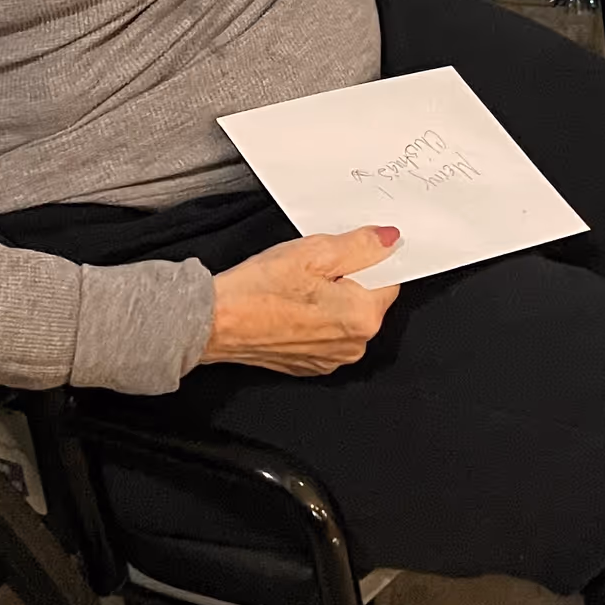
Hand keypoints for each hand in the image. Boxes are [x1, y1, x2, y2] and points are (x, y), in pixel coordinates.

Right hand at [201, 227, 401, 374]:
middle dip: (348, 279)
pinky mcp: (309, 364)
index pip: (388, 279)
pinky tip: (290, 304)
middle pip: (368, 299)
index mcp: (362, 318)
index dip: (366, 259)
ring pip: (345, 316)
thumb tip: (390, 240)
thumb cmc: (259, 290)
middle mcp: (353, 346)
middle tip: (313, 267)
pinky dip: (314, 317)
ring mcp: (330, 359)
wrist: (214, 322)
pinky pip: (325, 333)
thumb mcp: (315, 252)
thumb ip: (361, 245)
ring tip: (297, 286)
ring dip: (331, 298)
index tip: (342, 253)